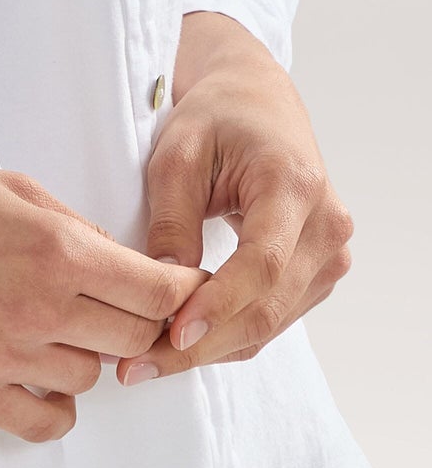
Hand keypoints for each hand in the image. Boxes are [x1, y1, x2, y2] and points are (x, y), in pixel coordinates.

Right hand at [0, 147, 206, 442]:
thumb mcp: (4, 183)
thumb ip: (71, 223)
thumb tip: (119, 260)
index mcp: (52, 247)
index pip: (155, 290)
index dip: (177, 288)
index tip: (178, 286)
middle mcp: (36, 307)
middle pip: (133, 339)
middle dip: (136, 320)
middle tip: (115, 300)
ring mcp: (2, 356)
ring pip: (90, 379)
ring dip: (85, 352)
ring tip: (52, 320)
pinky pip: (45, 422)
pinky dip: (54, 403)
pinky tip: (37, 369)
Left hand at [118, 11, 354, 386]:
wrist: (256, 100)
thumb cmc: (215, 116)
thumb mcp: (178, 152)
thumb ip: (172, 218)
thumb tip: (164, 291)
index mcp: (295, 184)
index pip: (261, 263)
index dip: (218, 305)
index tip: (172, 334)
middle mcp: (326, 225)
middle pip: (267, 306)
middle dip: (202, 344)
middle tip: (138, 366)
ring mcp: (330, 254)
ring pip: (270, 323)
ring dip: (211, 348)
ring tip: (148, 361)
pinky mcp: (318, 272)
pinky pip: (273, 317)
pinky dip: (228, 335)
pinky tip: (182, 344)